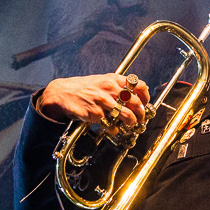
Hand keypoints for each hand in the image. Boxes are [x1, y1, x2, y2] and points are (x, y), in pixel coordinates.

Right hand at [36, 73, 150, 130]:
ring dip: (131, 123)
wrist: (63, 93)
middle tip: (140, 119)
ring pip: (126, 115)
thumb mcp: (102, 81)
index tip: (146, 103)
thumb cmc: (84, 88)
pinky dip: (114, 130)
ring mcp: (103, 101)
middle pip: (135, 102)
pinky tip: (112, 129)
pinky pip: (111, 125)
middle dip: (141, 114)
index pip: (138, 85)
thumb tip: (135, 96)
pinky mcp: (96, 114)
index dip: (145, 96)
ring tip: (130, 125)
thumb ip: (117, 86)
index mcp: (113, 79)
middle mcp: (110, 88)